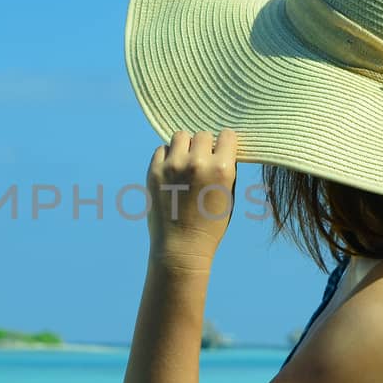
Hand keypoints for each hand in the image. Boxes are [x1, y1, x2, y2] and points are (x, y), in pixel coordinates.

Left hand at [146, 129, 237, 270]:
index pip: (226, 135)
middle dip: (204, 145)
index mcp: (222, 169)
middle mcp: (197, 163)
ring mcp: (173, 166)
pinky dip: (167, 157)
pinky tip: (172, 172)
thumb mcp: (228, 195)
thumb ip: (226, 168)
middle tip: (202, 161)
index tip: (221, 151)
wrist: (181, 248)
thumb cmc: (210, 224)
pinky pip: (161, 149)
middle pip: (202, 135)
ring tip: (185, 163)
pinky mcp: (154, 171)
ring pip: (180, 136)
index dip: (225, 143)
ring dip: (184, 146)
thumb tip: (221, 147)